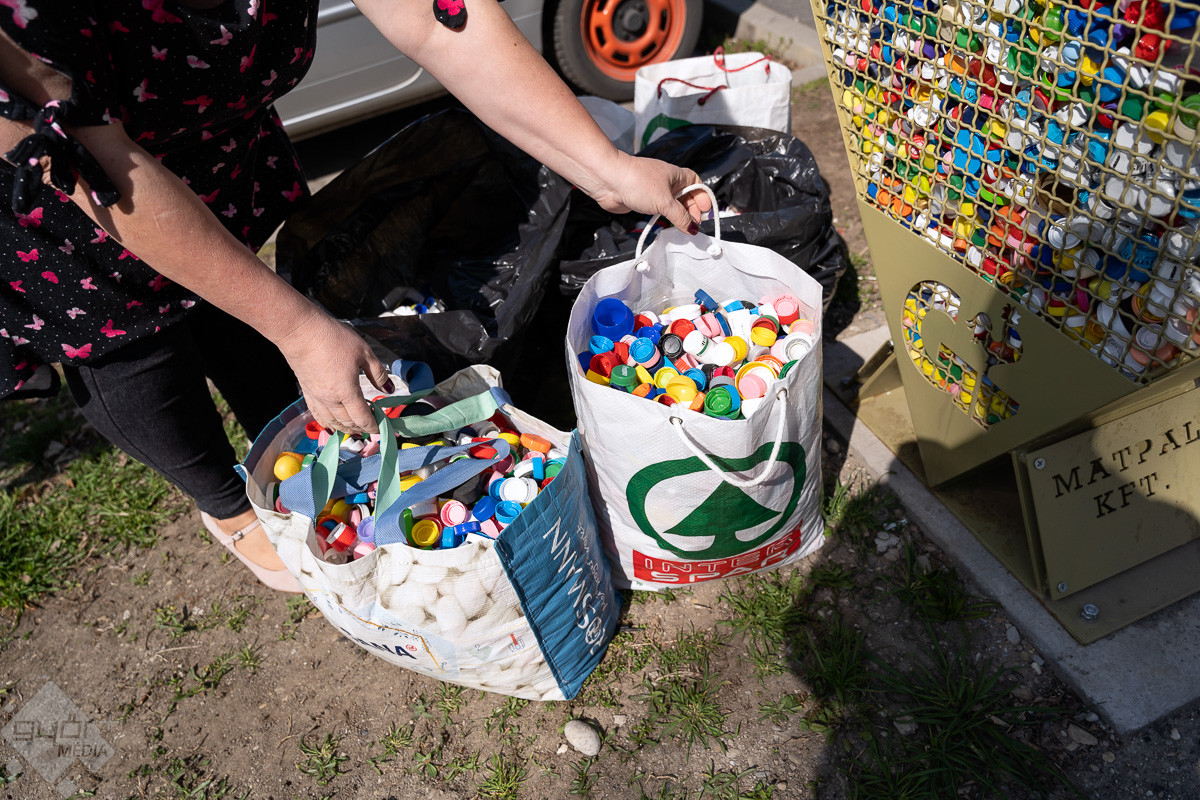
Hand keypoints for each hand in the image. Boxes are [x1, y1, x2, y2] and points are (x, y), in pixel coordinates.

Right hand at [274, 311, 391, 434]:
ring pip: (332, 422)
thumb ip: (378, 374)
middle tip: (371, 429)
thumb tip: (389, 390)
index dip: (373, 426)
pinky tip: (331, 426)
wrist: (300, 332)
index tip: (382, 429)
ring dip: (345, 429)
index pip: (362, 417)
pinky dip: (326, 423)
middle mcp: (330, 400)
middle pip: (348, 422)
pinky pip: (317, 415)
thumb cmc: (334, 339)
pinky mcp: (306, 392)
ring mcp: (317, 397)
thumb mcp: (363, 353)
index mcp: (347, 392)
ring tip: (355, 431)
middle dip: (361, 429)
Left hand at [587, 152, 713, 233]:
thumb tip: (692, 228)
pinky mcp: (643, 200)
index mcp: (676, 175)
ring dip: (678, 216)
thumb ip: (680, 217)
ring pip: (672, 204)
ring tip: (682, 228)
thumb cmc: (637, 182)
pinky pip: (659, 210)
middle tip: (693, 225)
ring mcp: (655, 191)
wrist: (609, 180)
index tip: (705, 211)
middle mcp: (667, 182)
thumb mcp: (665, 202)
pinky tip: (666, 226)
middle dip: (692, 210)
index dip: (702, 197)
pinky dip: (665, 218)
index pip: (696, 184)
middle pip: (686, 196)